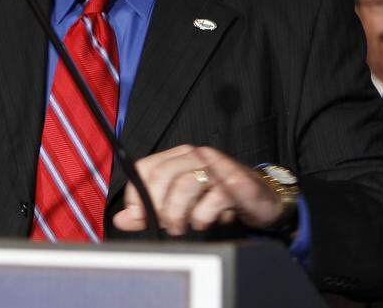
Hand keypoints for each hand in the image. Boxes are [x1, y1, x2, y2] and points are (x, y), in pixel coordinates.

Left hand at [112, 145, 284, 235]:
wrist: (261, 200)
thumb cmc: (218, 198)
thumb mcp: (181, 203)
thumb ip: (151, 210)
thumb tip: (122, 219)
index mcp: (180, 156)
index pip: (145, 167)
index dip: (137, 194)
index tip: (139, 216)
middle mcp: (198, 156)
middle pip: (162, 176)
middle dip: (158, 207)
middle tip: (165, 225)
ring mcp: (218, 167)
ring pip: (184, 186)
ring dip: (178, 215)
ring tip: (184, 227)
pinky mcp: (236, 184)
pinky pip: (211, 201)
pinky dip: (203, 217)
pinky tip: (205, 222)